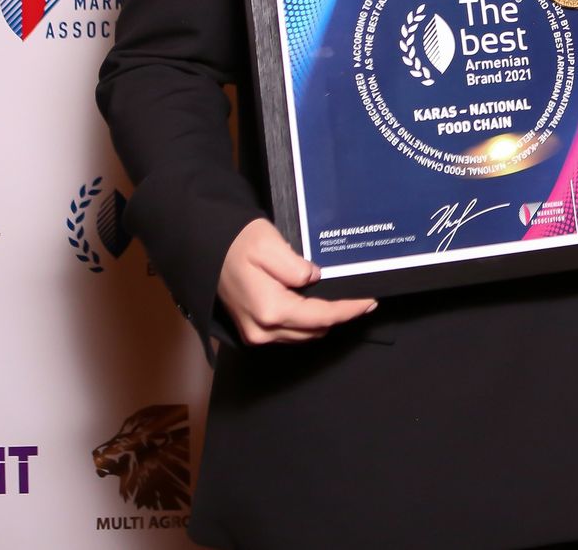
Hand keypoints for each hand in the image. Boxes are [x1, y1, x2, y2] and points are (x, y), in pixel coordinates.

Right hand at [216, 219, 374, 344]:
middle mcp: (263, 329)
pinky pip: (289, 333)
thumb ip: (297, 267)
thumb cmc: (238, 243)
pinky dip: (307, 323)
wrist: (207, 249)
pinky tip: (317, 306)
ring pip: (303, 335)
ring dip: (324, 321)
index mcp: (270, 310)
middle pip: (314, 330)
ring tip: (343, 302)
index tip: (370, 303)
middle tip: (360, 300)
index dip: (349, 311)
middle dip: (339, 317)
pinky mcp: (252, 330)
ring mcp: (255, 333)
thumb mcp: (271, 246)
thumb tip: (315, 277)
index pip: (321, 317)